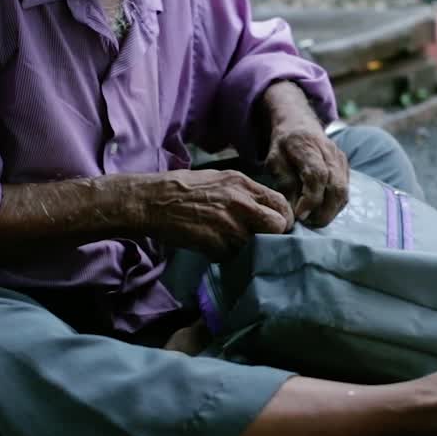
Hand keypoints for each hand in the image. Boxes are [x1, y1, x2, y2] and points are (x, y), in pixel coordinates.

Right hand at [136, 169, 293, 259]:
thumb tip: (265, 209)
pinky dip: (226, 256)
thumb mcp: (220, 179)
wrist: (153, 201)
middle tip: (263, 241)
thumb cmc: (184, 188)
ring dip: (248, 249)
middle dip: (275, 236)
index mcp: (242, 184)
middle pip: (278, 226)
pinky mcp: (215, 243)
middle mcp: (240, 203)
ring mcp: (228, 224)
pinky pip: (232, 256)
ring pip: (256, 245)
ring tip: (233, 244)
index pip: (281, 204)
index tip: (277, 227)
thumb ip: (245, 193)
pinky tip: (213, 247)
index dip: (283, 218)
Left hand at [263, 83, 349, 226]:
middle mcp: (329, 152)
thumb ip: (284, 182)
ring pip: (344, 191)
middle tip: (308, 224)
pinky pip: (345, 191)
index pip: (317, 176)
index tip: (300, 215)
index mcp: (308, 146)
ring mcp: (340, 159)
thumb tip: (294, 210)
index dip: (310, 199)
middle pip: (336, 186)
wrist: (300, 124)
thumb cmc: (284, 145)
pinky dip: (335, 205)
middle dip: (324, 211)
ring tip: (314, 220)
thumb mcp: (274, 160)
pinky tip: (321, 211)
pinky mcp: (345, 167)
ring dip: (331, 211)